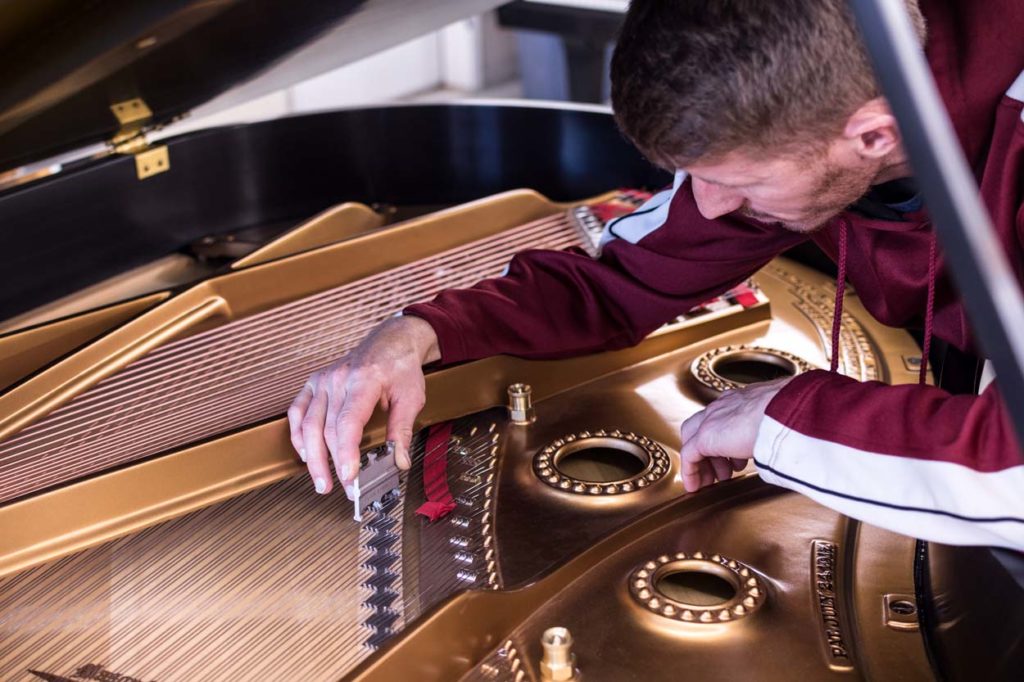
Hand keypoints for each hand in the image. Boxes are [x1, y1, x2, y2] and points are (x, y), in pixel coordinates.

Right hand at [287, 315, 439, 493]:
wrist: (390, 341)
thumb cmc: (400, 367)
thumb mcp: (411, 397)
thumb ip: (403, 430)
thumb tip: (399, 461)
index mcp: (364, 380)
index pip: (348, 422)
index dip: (345, 452)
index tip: (349, 476)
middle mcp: (338, 379)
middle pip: (326, 429)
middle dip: (332, 464)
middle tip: (344, 489)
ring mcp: (322, 380)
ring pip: (308, 424)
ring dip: (312, 457)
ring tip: (322, 482)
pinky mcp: (314, 383)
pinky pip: (297, 411)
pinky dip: (297, 435)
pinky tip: (305, 454)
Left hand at [678, 378, 789, 492]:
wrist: (789, 411)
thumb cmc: (795, 416)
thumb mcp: (784, 424)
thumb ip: (776, 435)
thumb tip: (784, 452)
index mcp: (744, 400)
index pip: (724, 417)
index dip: (726, 440)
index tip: (734, 460)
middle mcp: (725, 405)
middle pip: (702, 426)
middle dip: (710, 452)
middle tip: (722, 472)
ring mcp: (713, 418)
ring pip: (692, 439)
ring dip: (702, 463)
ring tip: (713, 481)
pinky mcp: (705, 436)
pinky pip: (689, 455)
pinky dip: (690, 471)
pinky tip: (695, 486)